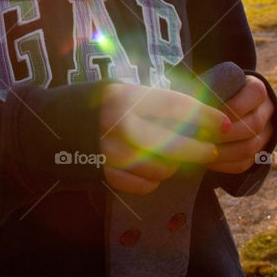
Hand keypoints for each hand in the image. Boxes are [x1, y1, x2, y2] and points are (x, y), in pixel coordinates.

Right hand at [99, 84, 229, 195]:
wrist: (53, 128)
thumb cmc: (97, 106)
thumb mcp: (123, 92)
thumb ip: (158, 102)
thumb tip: (203, 116)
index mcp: (125, 97)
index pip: (175, 107)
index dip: (204, 116)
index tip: (223, 123)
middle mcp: (118, 125)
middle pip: (173, 144)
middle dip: (199, 150)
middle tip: (211, 150)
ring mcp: (111, 153)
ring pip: (162, 168)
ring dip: (174, 165)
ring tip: (171, 157)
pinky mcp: (106, 175)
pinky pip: (145, 185)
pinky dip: (154, 180)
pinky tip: (150, 168)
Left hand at [209, 76, 274, 173]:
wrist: (221, 107)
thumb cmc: (211, 91)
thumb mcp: (212, 84)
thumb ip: (206, 89)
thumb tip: (190, 100)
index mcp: (256, 89)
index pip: (254, 95)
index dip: (232, 106)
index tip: (208, 112)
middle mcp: (266, 111)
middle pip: (253, 125)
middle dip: (225, 133)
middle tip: (201, 135)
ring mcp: (265, 134)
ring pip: (250, 147)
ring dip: (223, 151)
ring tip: (201, 149)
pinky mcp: (257, 153)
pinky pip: (245, 163)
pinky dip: (224, 164)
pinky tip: (206, 161)